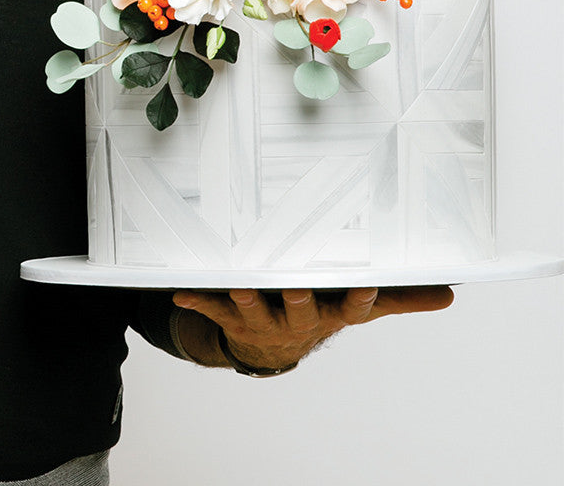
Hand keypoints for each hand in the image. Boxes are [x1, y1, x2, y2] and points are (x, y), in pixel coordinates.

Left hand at [171, 286, 453, 370]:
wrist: (274, 346)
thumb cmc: (320, 311)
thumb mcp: (358, 306)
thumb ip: (400, 298)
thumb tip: (450, 293)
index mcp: (331, 312)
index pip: (350, 307)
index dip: (357, 298)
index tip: (366, 284)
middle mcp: (298, 318)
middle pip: (301, 309)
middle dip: (299, 298)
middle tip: (296, 286)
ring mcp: (264, 319)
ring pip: (256, 309)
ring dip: (247, 298)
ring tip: (238, 285)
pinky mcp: (233, 316)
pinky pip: (214, 308)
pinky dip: (198, 300)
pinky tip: (181, 293)